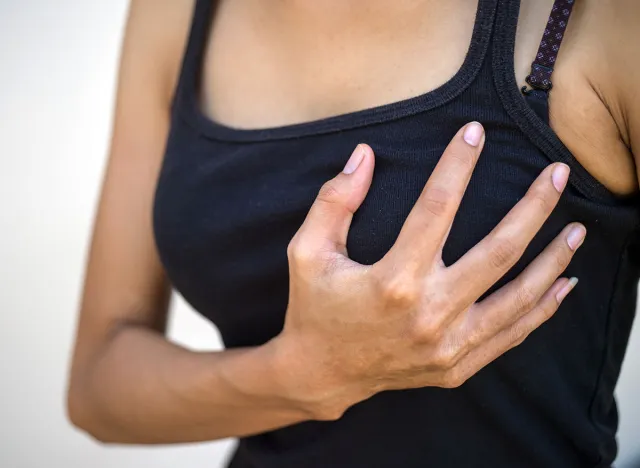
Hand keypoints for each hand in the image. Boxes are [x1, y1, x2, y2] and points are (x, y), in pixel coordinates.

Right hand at [274, 122, 584, 419]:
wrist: (321, 374)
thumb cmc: (314, 307)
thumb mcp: (307, 251)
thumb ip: (334, 201)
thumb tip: (365, 156)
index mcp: (392, 281)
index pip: (436, 208)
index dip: (457, 165)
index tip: (475, 132)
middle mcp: (429, 314)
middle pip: (499, 251)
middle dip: (534, 207)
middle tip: (558, 173)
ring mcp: (448, 345)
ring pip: (518, 296)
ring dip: (553, 259)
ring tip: (577, 227)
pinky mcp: (456, 366)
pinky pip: (511, 335)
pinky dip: (542, 309)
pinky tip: (564, 284)